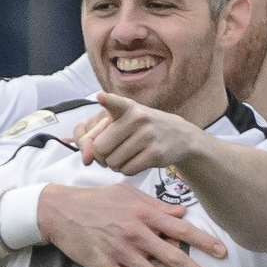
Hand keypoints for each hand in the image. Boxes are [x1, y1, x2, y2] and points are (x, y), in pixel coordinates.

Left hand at [78, 92, 205, 174]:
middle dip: (103, 156)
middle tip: (114, 152)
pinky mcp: (155, 154)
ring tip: (127, 156)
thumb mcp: (128, 118)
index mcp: (128, 108)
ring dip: (116, 165)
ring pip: (113, 162)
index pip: (115, 103)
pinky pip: (127, 170)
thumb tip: (86, 159)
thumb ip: (101, 133)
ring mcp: (148, 136)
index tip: (100, 97)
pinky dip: (127, 170)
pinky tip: (136, 161)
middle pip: (101, 148)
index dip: (107, 100)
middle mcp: (138, 119)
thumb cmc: (144, 128)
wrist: (180, 136)